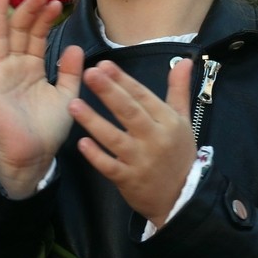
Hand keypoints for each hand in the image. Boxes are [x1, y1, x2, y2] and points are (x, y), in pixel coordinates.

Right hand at [0, 0, 82, 197]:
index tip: (56, 2)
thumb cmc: (48, 128)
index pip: (38, 35)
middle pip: (19, 31)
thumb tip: (75, 46)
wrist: (33, 156)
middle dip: (27, 10)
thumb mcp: (67, 96)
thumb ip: (70, 71)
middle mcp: (14, 66)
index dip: (45, 19)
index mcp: (33, 66)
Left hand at [71, 58, 196, 226]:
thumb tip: (184, 60)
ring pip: (115, 138)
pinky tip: (81, 143)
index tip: (104, 64)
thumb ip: (179, 89)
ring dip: (94, 121)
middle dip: (109, 92)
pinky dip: (96, 155)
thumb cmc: (178, 153)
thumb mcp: (183, 121)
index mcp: (168, 122)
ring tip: (73, 104)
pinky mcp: (128, 180)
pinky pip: (109, 166)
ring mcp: (140, 161)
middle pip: (129, 112)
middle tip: (89, 73)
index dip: (123, 80)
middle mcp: (155, 138)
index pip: (143, 97)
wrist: (181, 197)